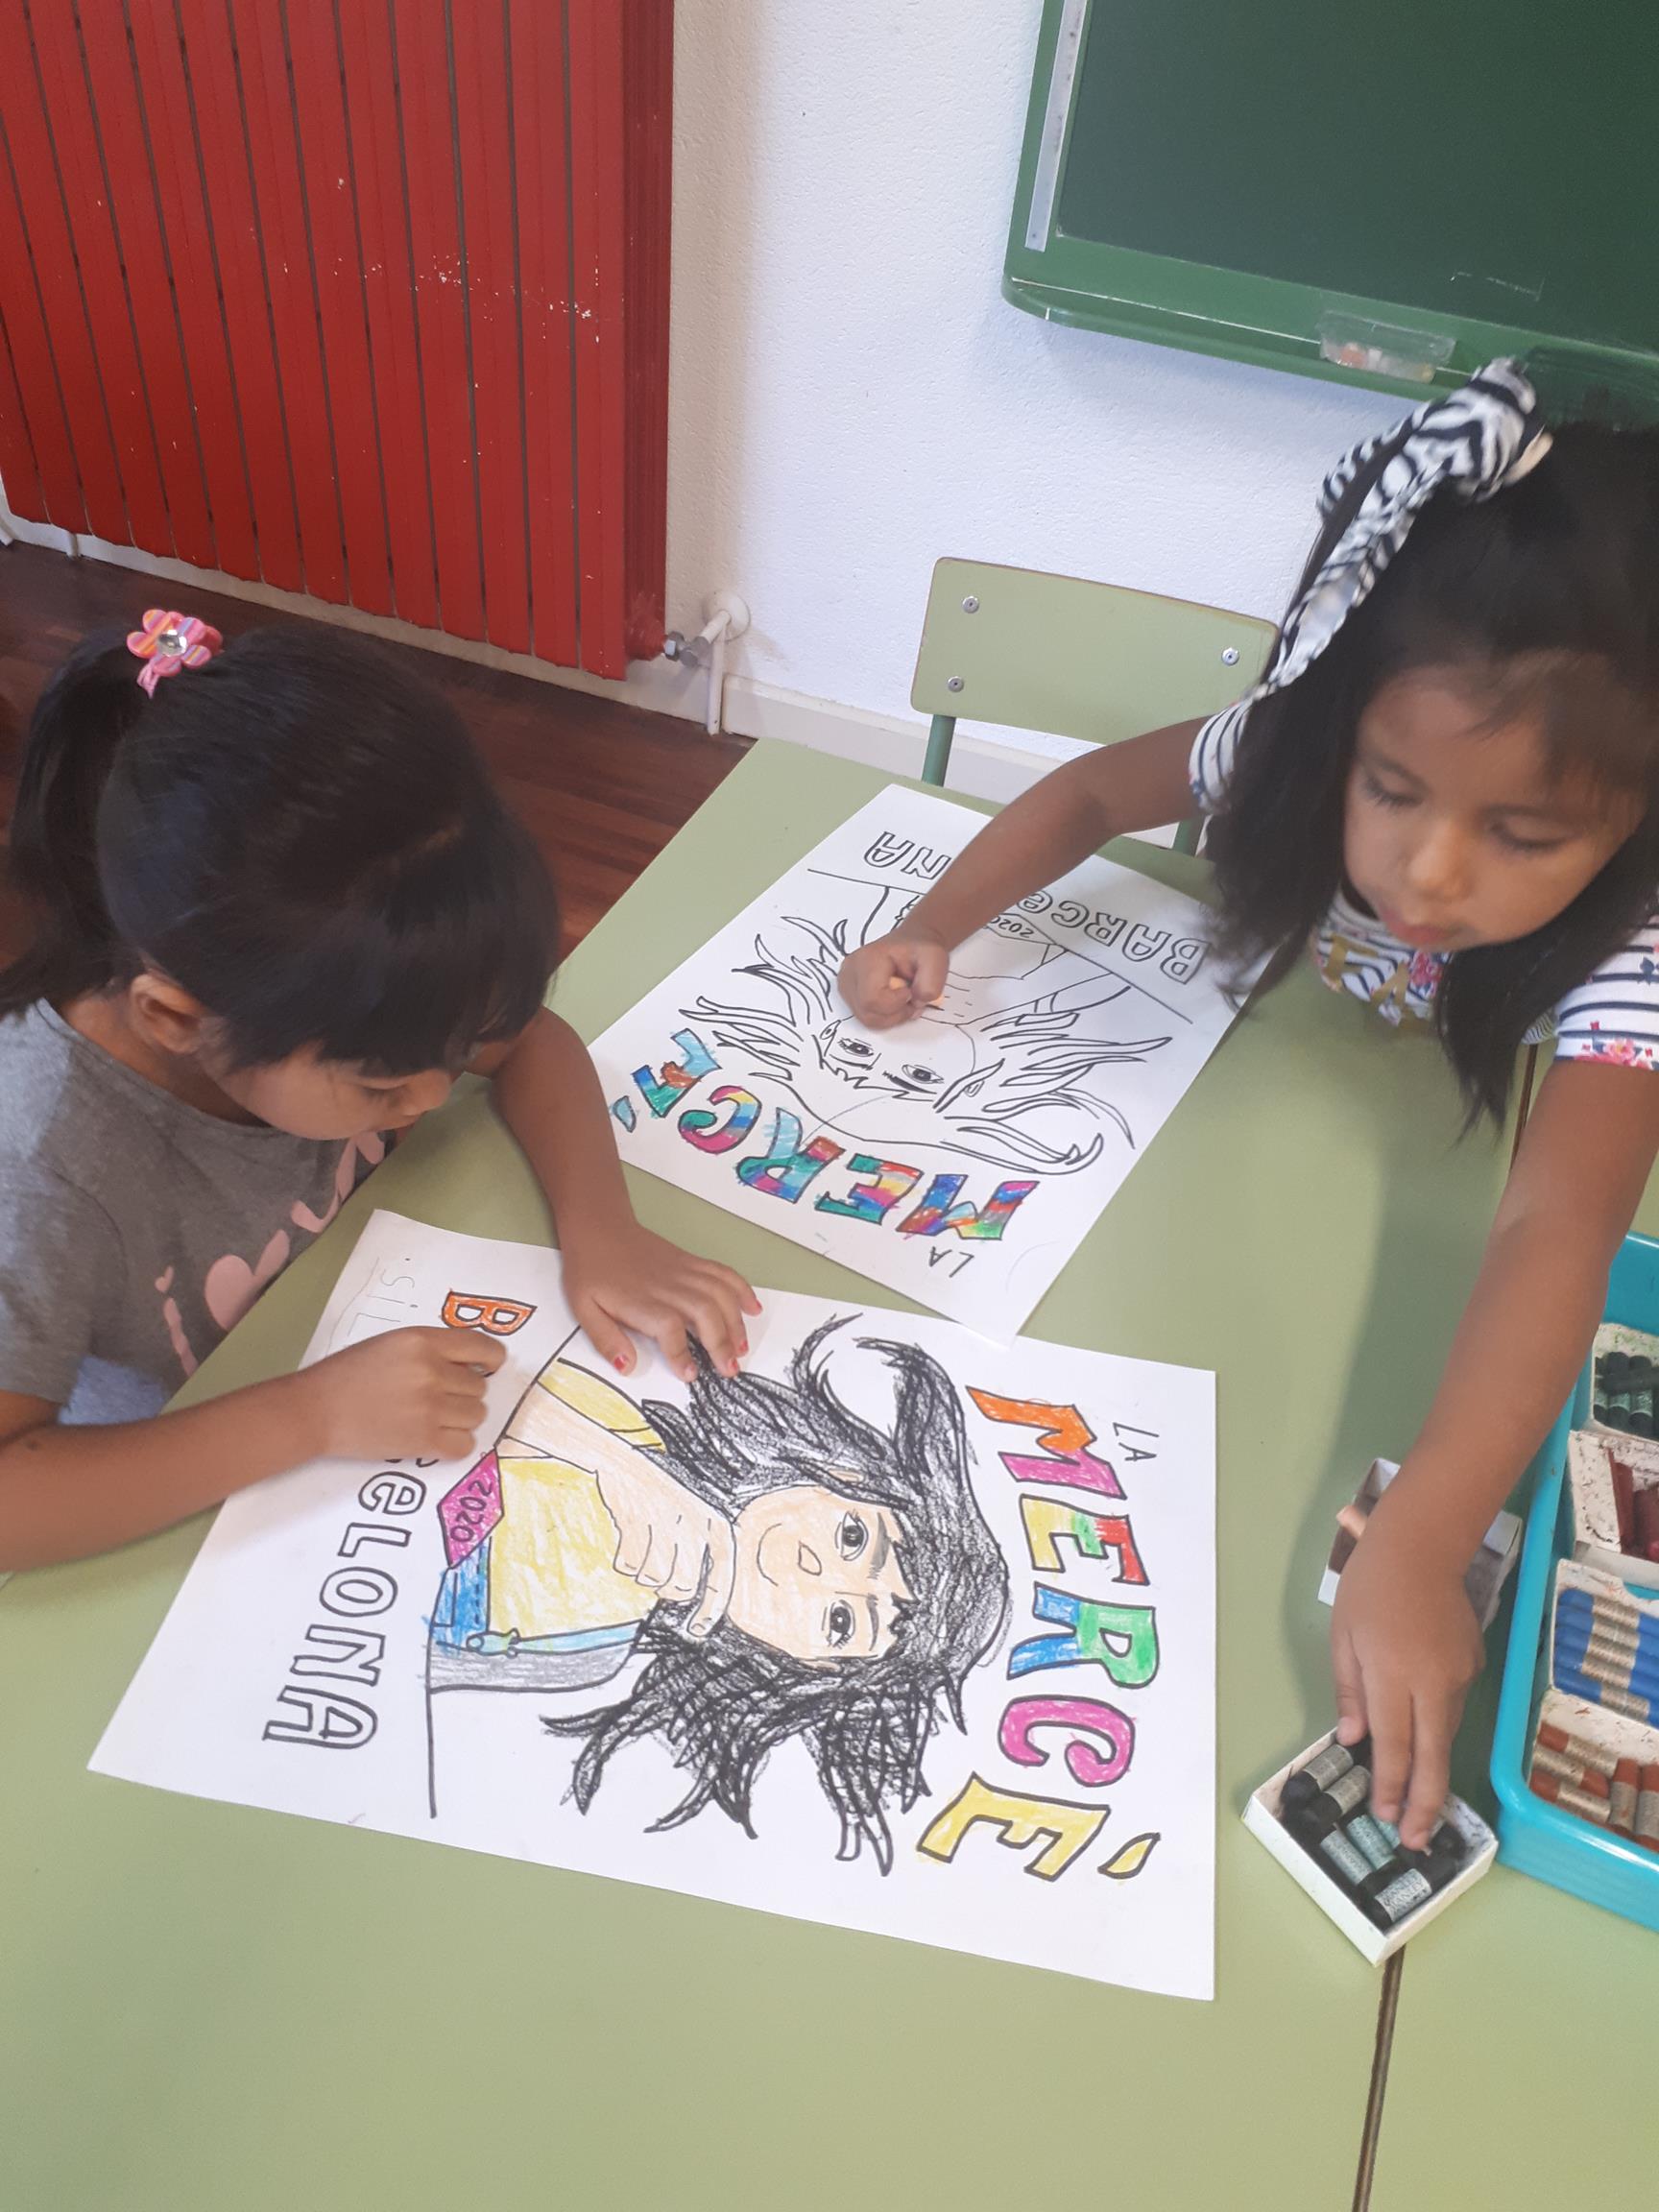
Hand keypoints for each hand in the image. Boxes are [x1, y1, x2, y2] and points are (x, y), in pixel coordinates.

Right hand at [302, 1327, 505, 1462]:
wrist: (316, 1410)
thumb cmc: (350, 1373)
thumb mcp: (393, 1343)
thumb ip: (433, 1349)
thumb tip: (474, 1364)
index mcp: (423, 1341)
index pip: (483, 1347)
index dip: (491, 1359)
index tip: (488, 1367)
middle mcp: (431, 1372)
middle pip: (480, 1386)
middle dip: (463, 1392)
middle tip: (435, 1396)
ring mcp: (429, 1408)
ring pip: (477, 1415)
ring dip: (461, 1418)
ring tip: (432, 1416)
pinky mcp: (423, 1441)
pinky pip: (465, 1445)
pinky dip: (456, 1444)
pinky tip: (436, 1437)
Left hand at [562, 1221, 760, 1384]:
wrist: (600, 1229)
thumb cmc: (591, 1271)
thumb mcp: (583, 1309)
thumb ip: (605, 1339)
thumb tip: (626, 1367)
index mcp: (640, 1300)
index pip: (669, 1328)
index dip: (682, 1353)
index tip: (690, 1374)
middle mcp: (667, 1285)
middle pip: (704, 1311)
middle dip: (721, 1343)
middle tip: (729, 1371)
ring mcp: (683, 1271)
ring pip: (720, 1293)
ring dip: (736, 1321)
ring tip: (741, 1348)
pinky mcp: (692, 1262)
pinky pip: (723, 1273)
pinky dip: (742, 1289)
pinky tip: (753, 1308)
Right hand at [592, 1445, 734, 1637]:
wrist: (627, 1466)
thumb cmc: (663, 1503)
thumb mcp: (694, 1523)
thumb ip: (700, 1558)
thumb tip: (693, 1605)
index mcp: (717, 1526)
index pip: (722, 1578)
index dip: (711, 1610)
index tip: (696, 1630)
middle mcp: (697, 1524)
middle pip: (680, 1589)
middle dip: (665, 1587)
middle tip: (657, 1563)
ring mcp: (667, 1522)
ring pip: (652, 1579)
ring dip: (642, 1570)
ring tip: (643, 1542)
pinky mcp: (638, 1521)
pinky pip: (627, 1566)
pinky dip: (623, 1557)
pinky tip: (629, 1533)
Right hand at [837, 927, 949, 1027]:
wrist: (912, 943)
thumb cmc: (920, 950)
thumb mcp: (935, 959)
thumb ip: (931, 983)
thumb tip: (916, 1002)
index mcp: (867, 959)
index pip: (872, 1000)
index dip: (896, 1004)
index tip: (911, 991)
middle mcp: (850, 971)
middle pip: (867, 1013)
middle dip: (895, 1013)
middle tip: (911, 998)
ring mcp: (846, 983)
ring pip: (866, 1018)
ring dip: (890, 1016)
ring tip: (903, 998)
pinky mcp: (848, 992)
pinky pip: (865, 1016)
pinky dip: (883, 1015)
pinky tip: (892, 1000)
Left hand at [1330, 1501, 1485, 1849]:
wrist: (1421, 1548)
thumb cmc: (1370, 1589)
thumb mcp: (1343, 1638)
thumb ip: (1350, 1692)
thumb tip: (1353, 1739)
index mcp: (1392, 1675)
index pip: (1393, 1745)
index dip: (1390, 1785)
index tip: (1386, 1818)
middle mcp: (1432, 1682)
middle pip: (1431, 1755)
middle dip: (1423, 1802)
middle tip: (1415, 1839)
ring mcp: (1459, 1675)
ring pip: (1445, 1734)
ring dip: (1433, 1771)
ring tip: (1420, 1806)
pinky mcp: (1474, 1665)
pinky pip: (1453, 1707)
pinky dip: (1438, 1728)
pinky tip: (1426, 1740)